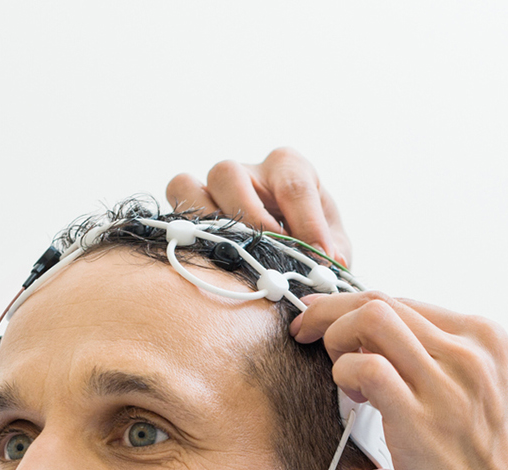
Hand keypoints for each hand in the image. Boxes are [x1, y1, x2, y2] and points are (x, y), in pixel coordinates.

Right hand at [165, 149, 351, 267]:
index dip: (307, 224)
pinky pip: (174, 206)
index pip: (294, 185)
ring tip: (233, 258)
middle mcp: (248, 171)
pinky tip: (209, 258)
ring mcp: (214, 188)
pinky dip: (185, 230)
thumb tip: (328, 263)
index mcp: (290, 168)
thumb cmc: (314, 243)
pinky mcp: (191, 207)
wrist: (290, 253)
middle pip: (228, 174)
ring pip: (189, 186)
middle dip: (248, 218)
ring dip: (206, 225)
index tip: (320, 258)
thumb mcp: (333, 246)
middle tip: (270, 255)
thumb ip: (334, 253)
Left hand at [291, 293, 507, 469]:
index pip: (405, 300)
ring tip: (337, 369)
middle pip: (383, 301)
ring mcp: (448, 382)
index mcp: (486, 340)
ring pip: (372, 318)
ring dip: (336, 336)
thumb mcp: (479, 395)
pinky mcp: (421, 417)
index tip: (328, 317)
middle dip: (331, 311)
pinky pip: (365, 367)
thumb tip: (377, 343)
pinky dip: (345, 372)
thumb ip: (440, 363)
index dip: (355, 305)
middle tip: (308, 330)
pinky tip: (351, 395)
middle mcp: (470, 352)